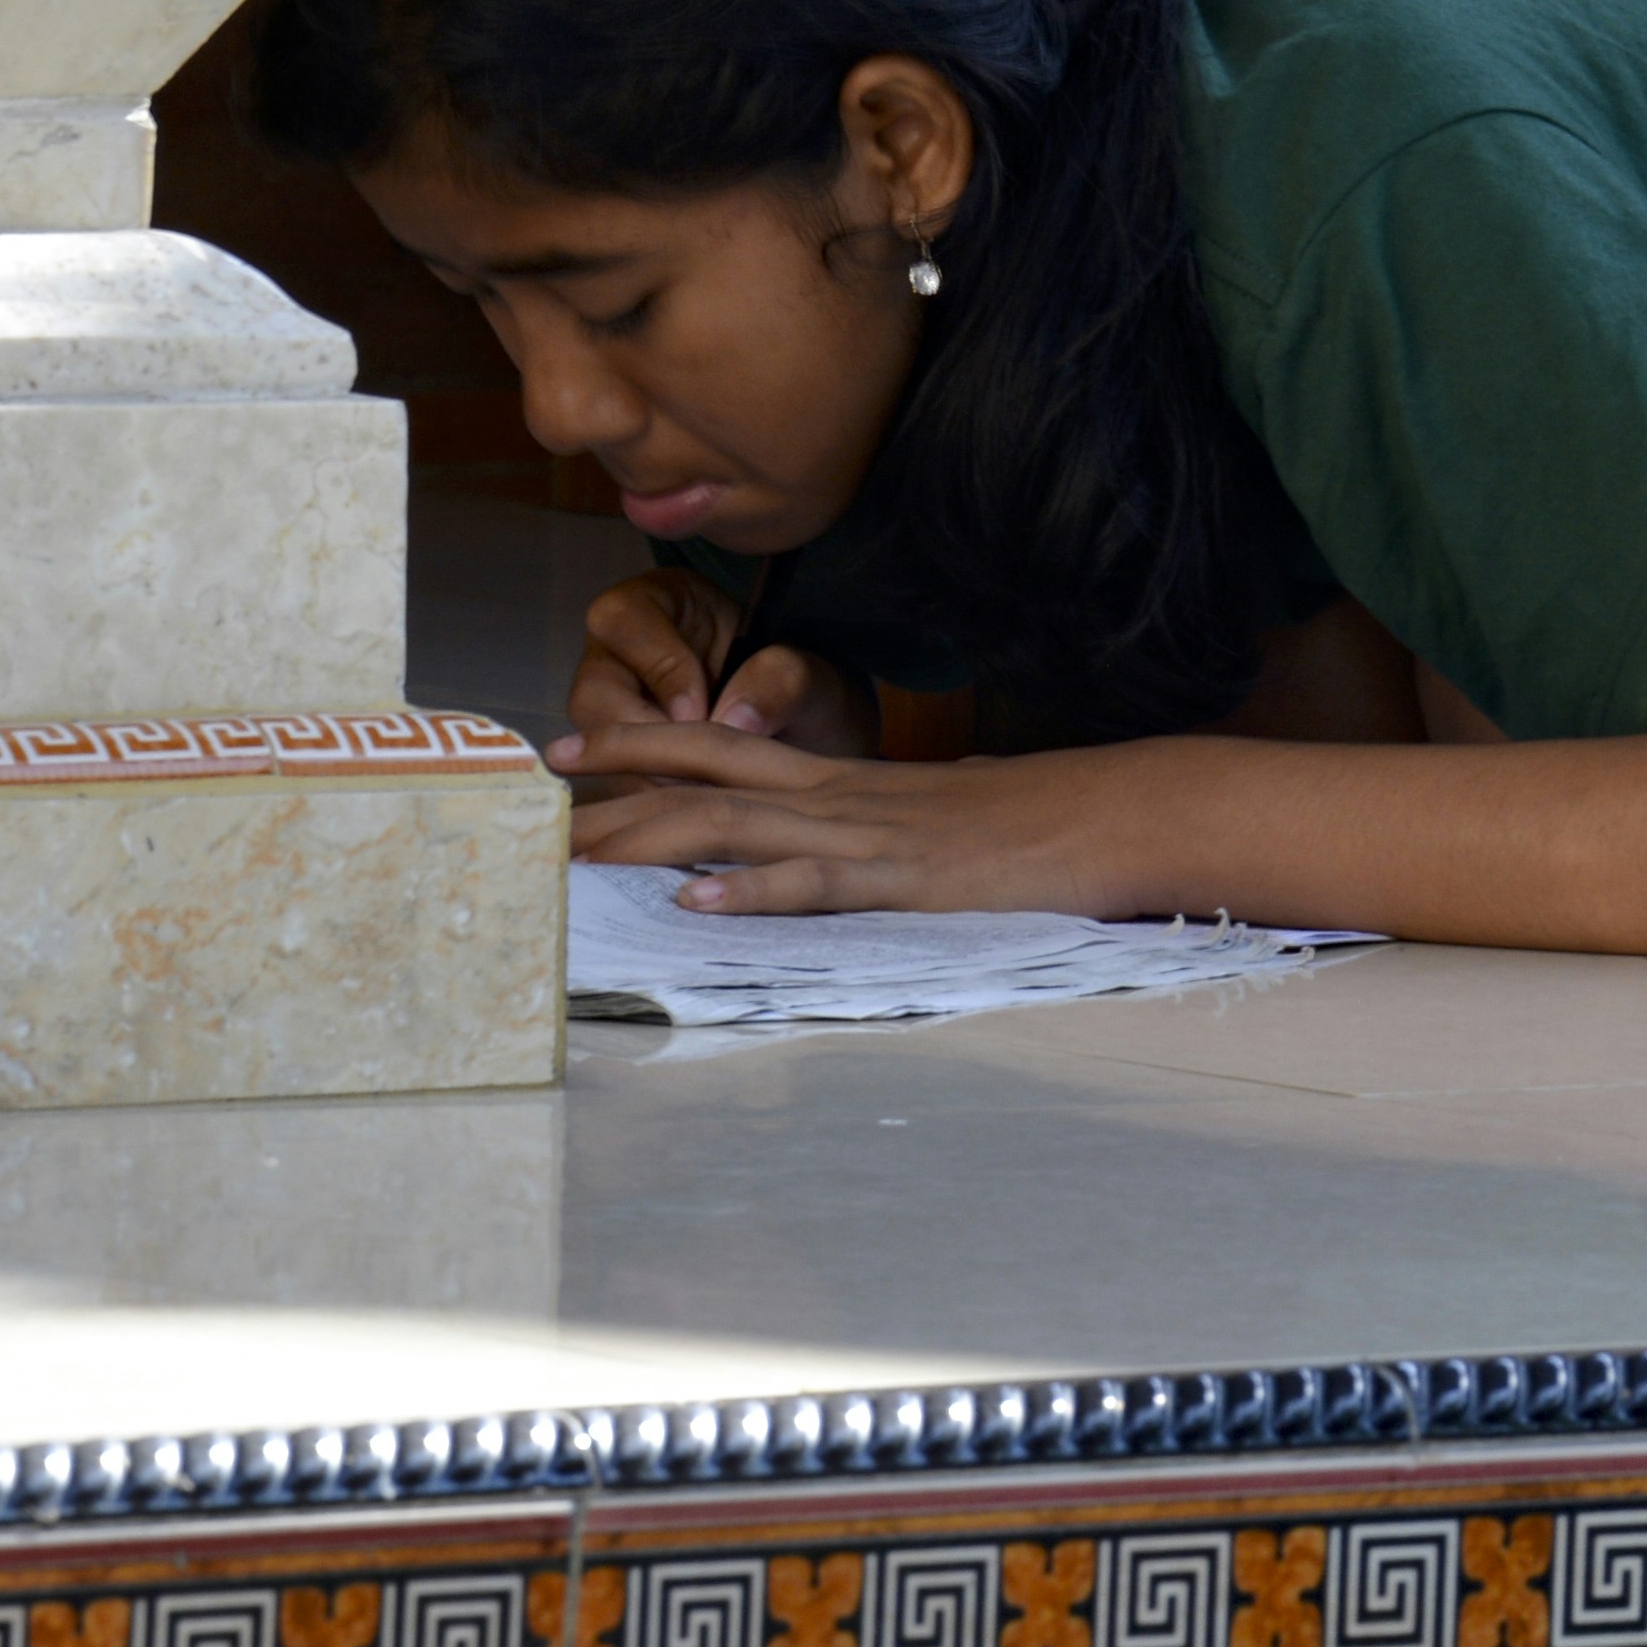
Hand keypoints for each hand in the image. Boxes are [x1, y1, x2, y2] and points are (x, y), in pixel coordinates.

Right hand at [549, 568, 861, 791]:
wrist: (817, 750)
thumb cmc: (809, 696)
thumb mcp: (812, 680)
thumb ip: (780, 682)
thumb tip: (731, 718)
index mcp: (663, 604)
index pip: (624, 619)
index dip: (658, 668)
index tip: (702, 713)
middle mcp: (623, 655)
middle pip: (593, 692)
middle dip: (643, 742)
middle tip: (696, 776)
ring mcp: (615, 713)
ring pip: (595, 750)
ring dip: (645, 782)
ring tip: (703, 804)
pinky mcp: (621, 766)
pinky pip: (615, 787)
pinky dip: (650, 809)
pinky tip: (691, 825)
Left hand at [550, 723, 1149, 916]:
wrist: (1114, 812)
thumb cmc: (1036, 820)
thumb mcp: (937, 816)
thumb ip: (882, 827)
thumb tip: (850, 847)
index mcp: (845, 782)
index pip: (723, 749)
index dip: (642, 742)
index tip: (569, 748)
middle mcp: (841, 797)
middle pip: (703, 777)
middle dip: (612, 788)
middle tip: (531, 801)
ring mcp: (869, 836)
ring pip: (736, 826)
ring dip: (646, 838)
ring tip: (574, 852)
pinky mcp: (904, 881)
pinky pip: (813, 884)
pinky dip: (748, 893)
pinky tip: (693, 903)